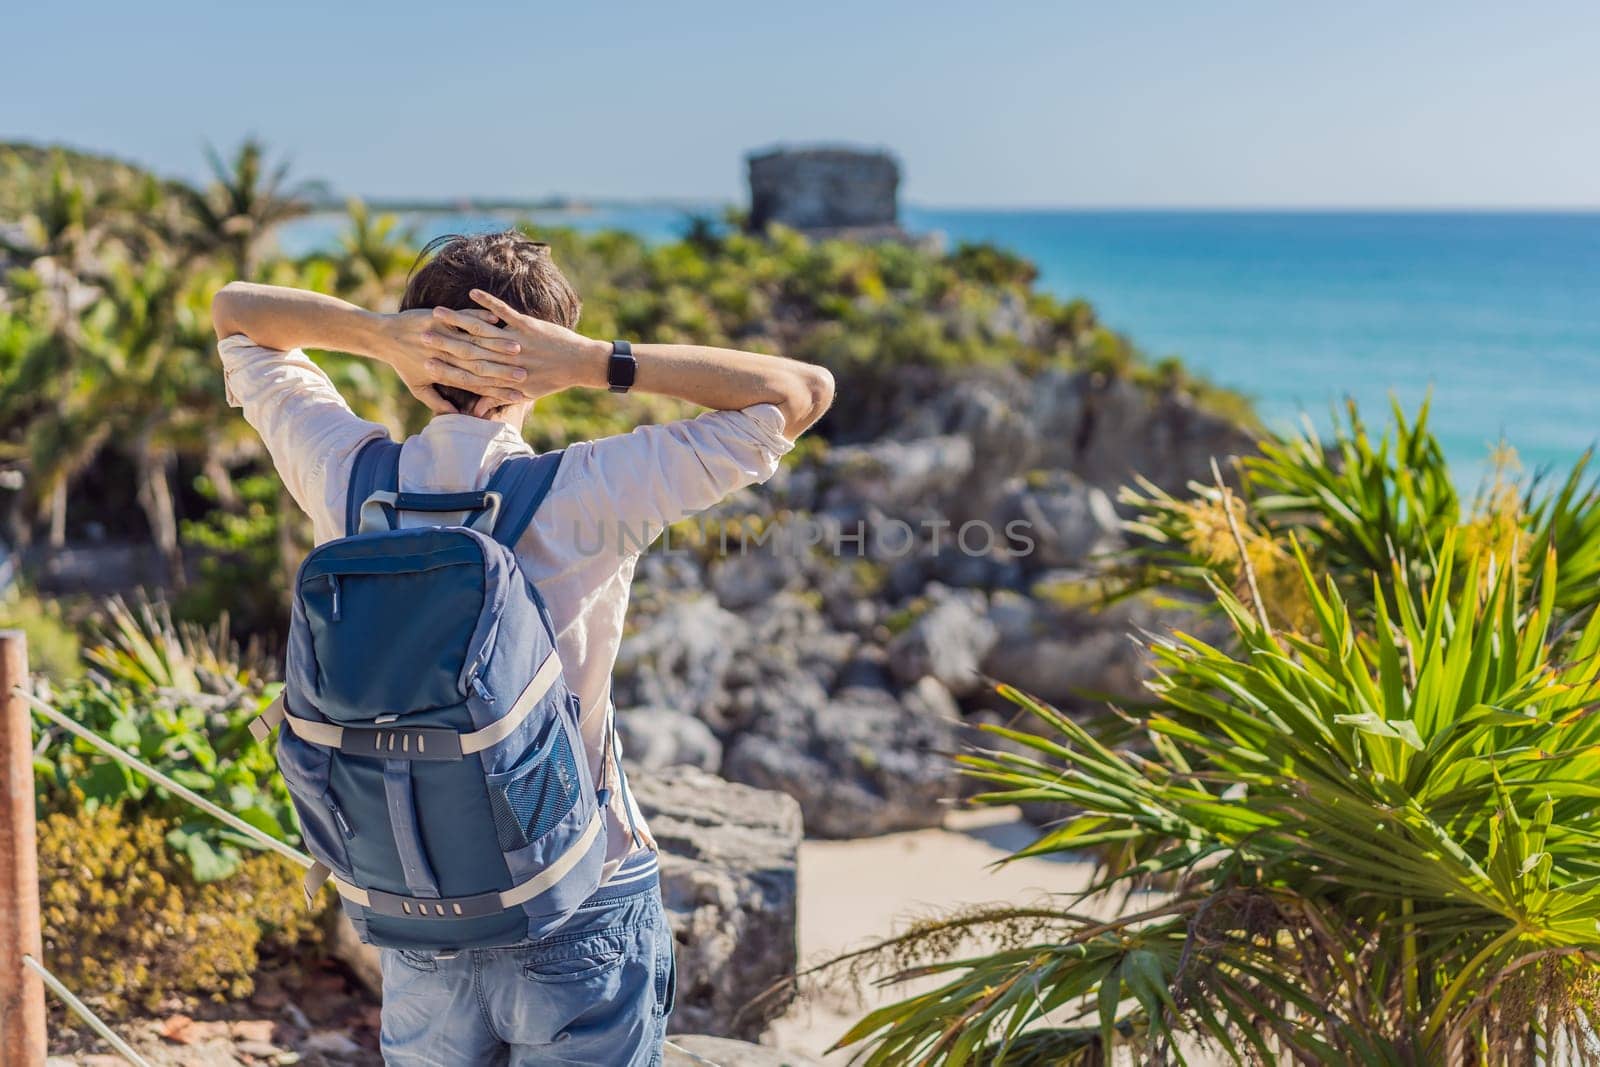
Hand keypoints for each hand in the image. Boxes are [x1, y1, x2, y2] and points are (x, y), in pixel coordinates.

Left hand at [372, 308, 526, 413]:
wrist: (383, 336)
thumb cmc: (403, 363)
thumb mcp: (418, 387)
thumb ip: (437, 402)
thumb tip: (454, 417)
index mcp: (443, 373)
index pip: (475, 385)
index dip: (497, 391)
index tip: (519, 396)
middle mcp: (443, 355)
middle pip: (478, 365)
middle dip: (503, 370)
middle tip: (525, 374)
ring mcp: (440, 335)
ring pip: (472, 341)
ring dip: (496, 344)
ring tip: (517, 347)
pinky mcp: (436, 317)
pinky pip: (462, 317)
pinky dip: (479, 316)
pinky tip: (496, 318)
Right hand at [420, 290, 609, 415]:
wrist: (581, 364)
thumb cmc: (552, 380)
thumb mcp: (525, 394)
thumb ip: (498, 399)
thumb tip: (476, 411)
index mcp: (504, 377)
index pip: (469, 374)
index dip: (446, 368)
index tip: (425, 362)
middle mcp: (507, 361)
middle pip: (470, 351)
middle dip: (444, 342)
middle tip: (421, 337)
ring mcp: (517, 341)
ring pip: (483, 331)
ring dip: (459, 320)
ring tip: (437, 311)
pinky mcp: (527, 325)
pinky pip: (504, 311)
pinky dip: (488, 303)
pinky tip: (473, 293)